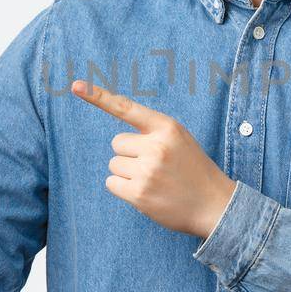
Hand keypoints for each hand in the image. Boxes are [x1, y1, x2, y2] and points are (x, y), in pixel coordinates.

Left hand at [72, 79, 237, 238]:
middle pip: (117, 143)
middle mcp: (156, 146)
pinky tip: (145, 193)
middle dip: (129, 154)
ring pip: (114, 164)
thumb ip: (153, 132)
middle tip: (154, 166)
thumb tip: (118, 139)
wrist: (215, 205)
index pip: (126, 108)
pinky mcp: (139, 193)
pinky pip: (111, 183)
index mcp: (167, 127)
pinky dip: (123, 189)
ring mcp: (147, 170)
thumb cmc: (193, 170)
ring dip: (127, 173)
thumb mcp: (179, 140)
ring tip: (154, 180)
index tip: (76, 86)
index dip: (99, 96)